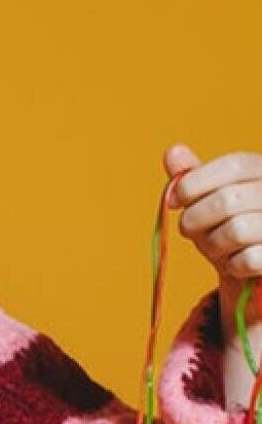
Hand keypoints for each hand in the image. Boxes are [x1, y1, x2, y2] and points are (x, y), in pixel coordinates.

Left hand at [169, 145, 261, 339]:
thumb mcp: (205, 200)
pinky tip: (236, 264)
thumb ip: (191, 177)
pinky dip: (233, 265)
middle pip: (229, 199)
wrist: (251, 271)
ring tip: (216, 248)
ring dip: (213, 245)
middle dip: (196, 219)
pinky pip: (249, 259)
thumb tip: (173, 152)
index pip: (234, 165)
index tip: (174, 201)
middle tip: (191, 231)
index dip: (196, 182)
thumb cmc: (225, 228)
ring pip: (236, 230)